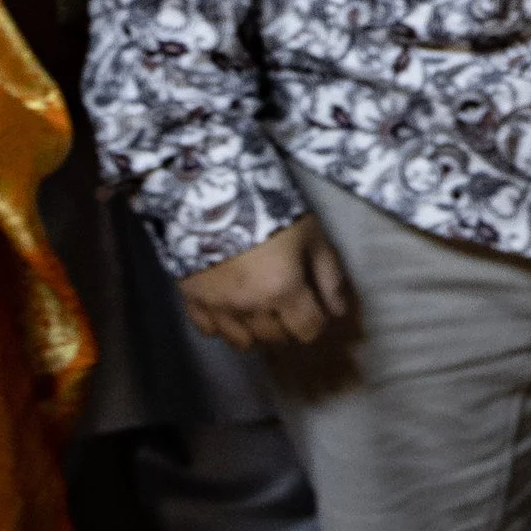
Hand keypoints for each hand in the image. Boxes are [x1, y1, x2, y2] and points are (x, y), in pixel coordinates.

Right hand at [179, 216, 350, 353]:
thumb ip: (329, 276)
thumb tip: (339, 311)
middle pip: (277, 338)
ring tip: (261, 312)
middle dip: (289, 326)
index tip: (314, 309)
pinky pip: (208, 331)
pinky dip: (222, 327)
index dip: (316, 323)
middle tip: (290, 306)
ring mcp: (217, 305)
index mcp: (282, 290)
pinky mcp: (191, 298)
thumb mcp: (311, 235)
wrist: (213, 188)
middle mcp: (249, 306)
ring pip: (243, 342)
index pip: (308, 330)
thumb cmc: (269, 207)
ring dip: (258, 333)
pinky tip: (231, 310)